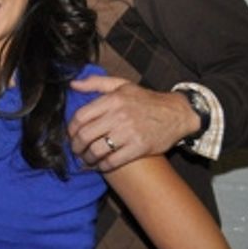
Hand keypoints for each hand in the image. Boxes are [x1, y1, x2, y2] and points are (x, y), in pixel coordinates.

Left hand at [68, 75, 198, 170]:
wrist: (177, 113)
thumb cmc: (146, 99)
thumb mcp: (122, 85)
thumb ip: (96, 83)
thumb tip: (72, 84)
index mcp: (112, 100)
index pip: (81, 116)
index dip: (71, 129)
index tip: (70, 135)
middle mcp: (119, 116)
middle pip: (86, 135)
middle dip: (76, 146)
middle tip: (76, 150)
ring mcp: (129, 133)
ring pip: (97, 150)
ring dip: (88, 158)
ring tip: (86, 159)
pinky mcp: (139, 148)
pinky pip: (114, 161)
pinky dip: (103, 166)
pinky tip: (101, 165)